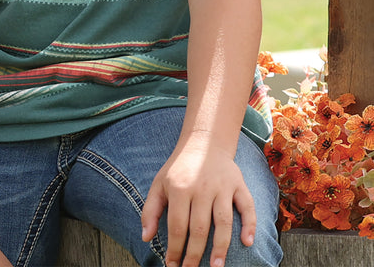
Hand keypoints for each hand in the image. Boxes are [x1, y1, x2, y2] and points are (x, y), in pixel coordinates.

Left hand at [141, 139, 255, 266]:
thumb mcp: (159, 183)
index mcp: (180, 188)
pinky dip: (250, 224)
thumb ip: (151, 210)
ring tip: (216, 266)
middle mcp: (202, 187)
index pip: (177, 226)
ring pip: (224, 221)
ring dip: (221, 246)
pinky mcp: (238, 184)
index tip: (172, 266)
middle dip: (195, 254)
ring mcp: (222, 186)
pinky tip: (247, 242)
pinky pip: (247, 205)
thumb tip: (145, 237)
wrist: (204, 141)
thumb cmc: (179, 168)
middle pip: (200, 228)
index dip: (175, 249)